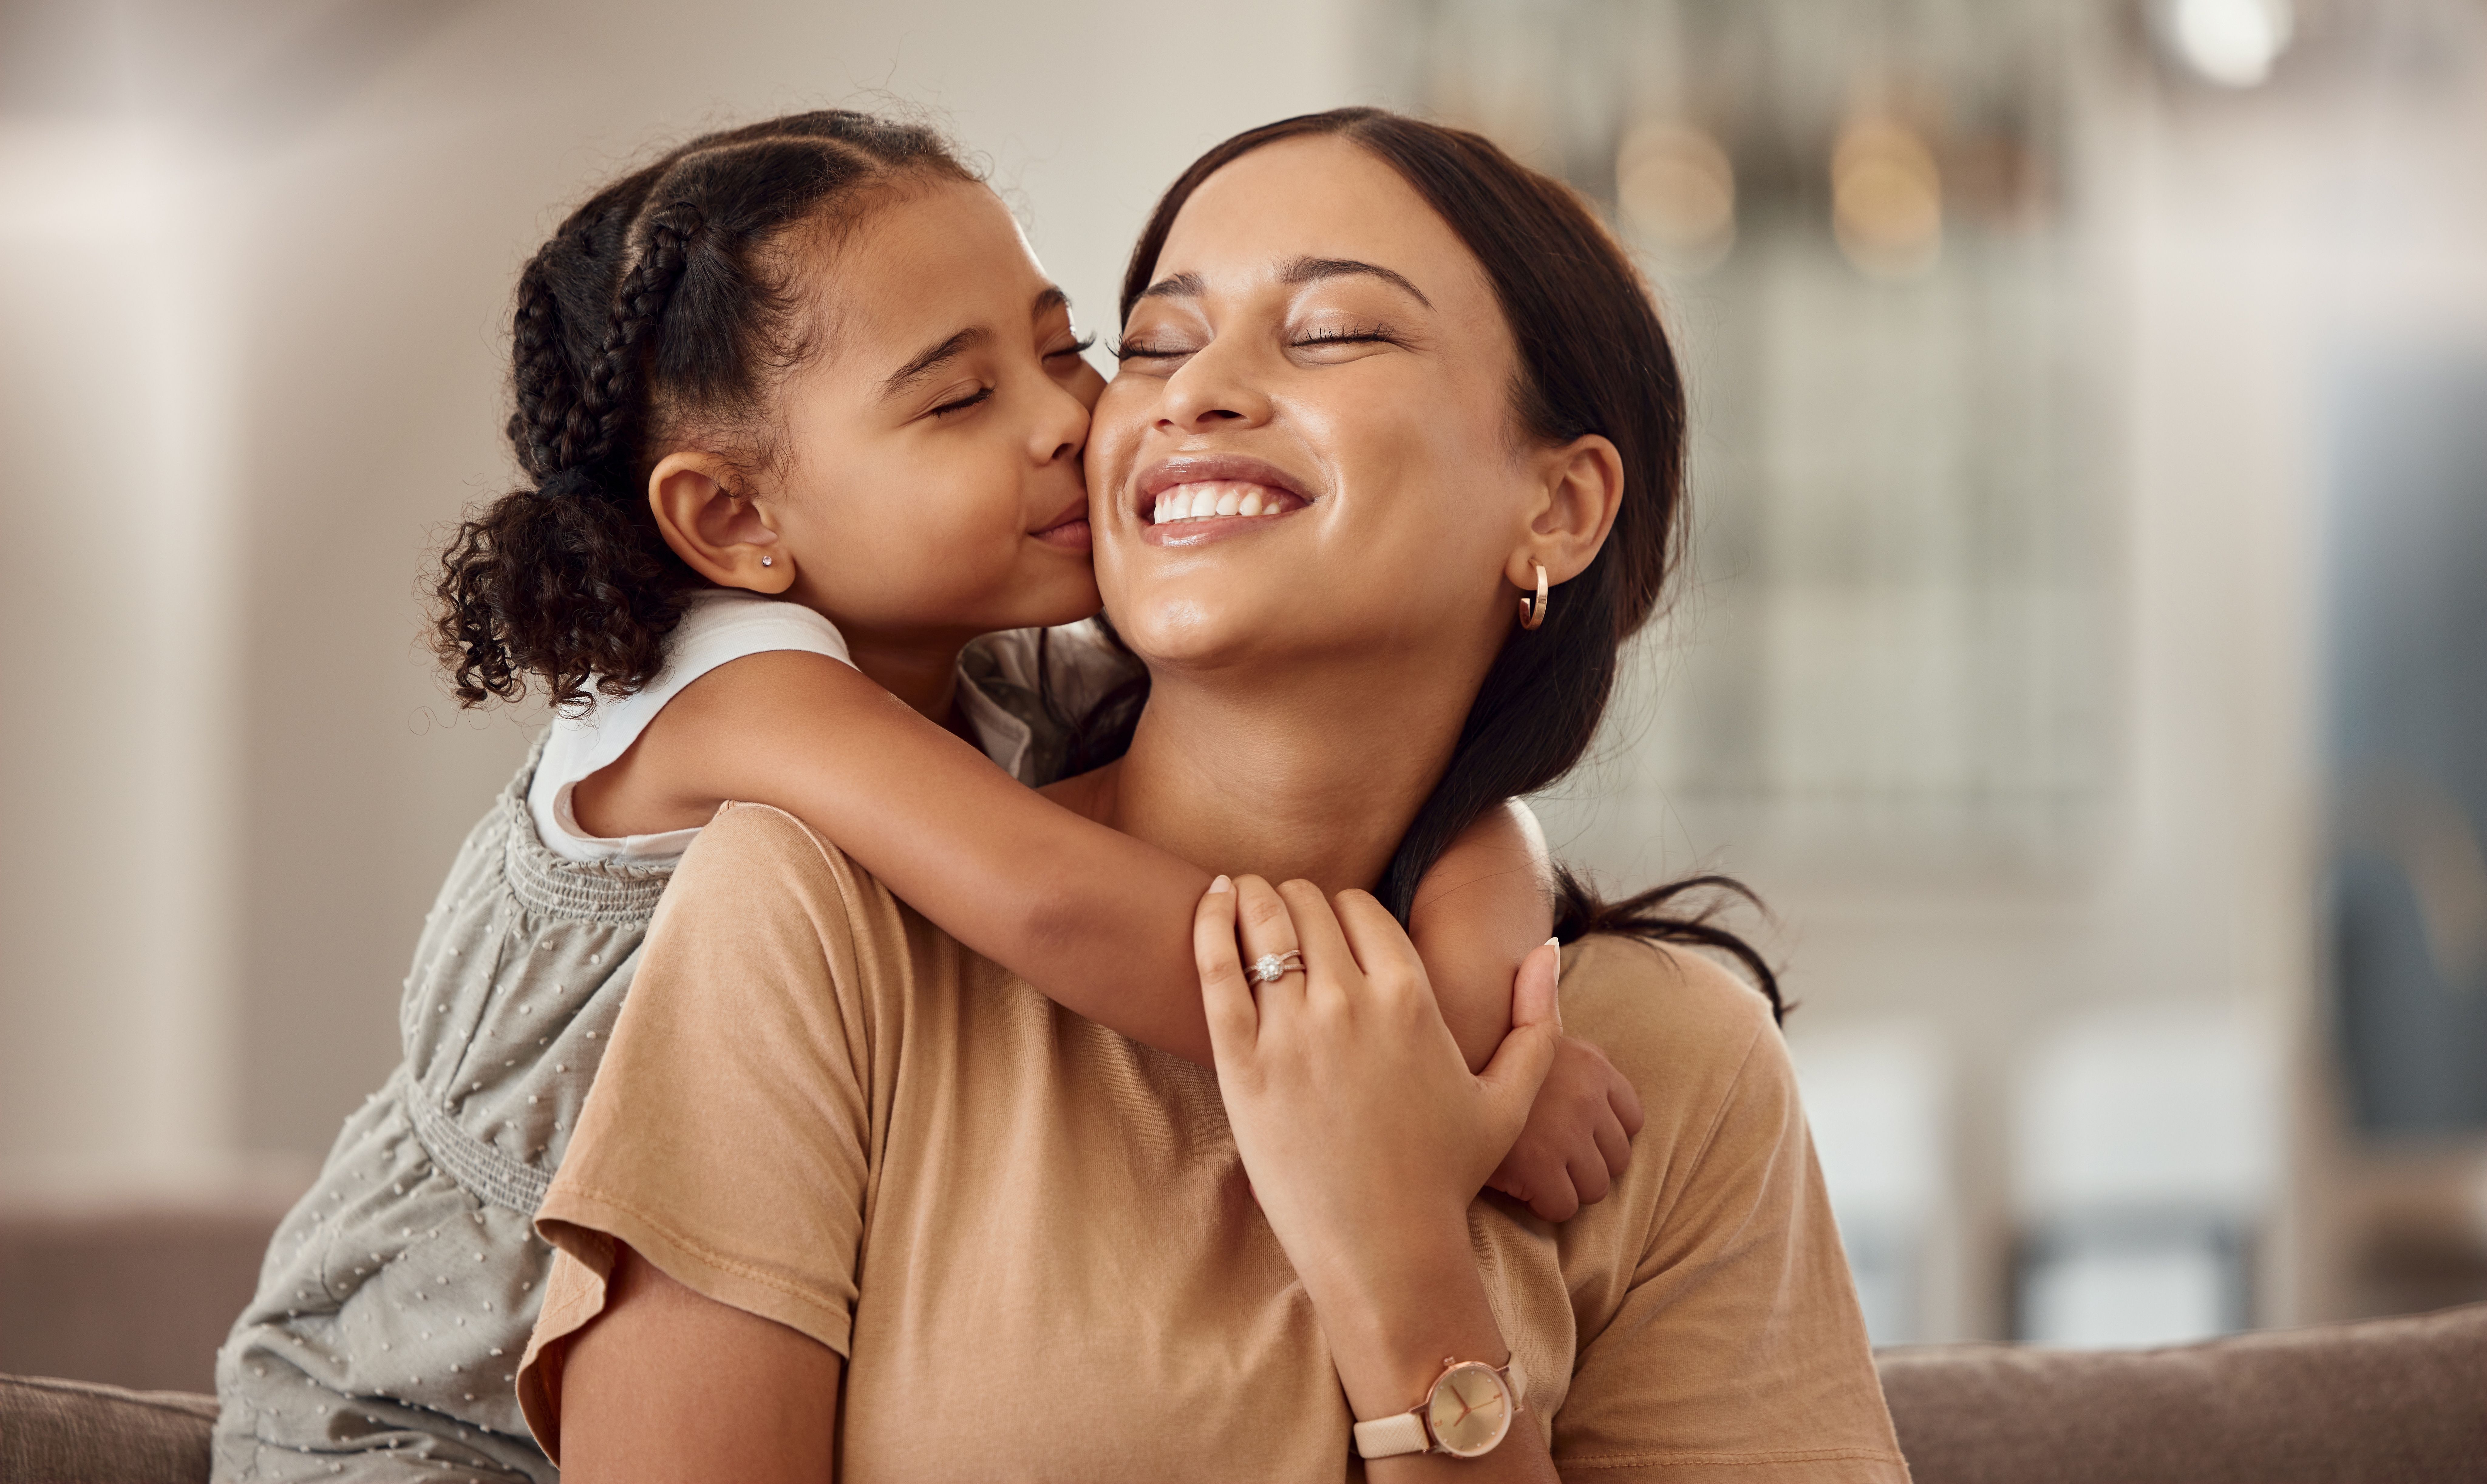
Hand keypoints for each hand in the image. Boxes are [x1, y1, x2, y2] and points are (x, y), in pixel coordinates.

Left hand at [1194, 875, 1559, 1297]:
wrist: (1384, 1248)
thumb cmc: (1443, 1178)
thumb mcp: (1508, 1099)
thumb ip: (1535, 1022)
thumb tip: (1549, 949)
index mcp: (1411, 999)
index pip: (1361, 908)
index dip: (1343, 908)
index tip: (1330, 922)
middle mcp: (1352, 1003)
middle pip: (1308, 906)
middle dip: (1293, 898)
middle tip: (1280, 907)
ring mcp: (1293, 1033)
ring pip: (1263, 924)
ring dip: (1251, 898)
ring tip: (1241, 895)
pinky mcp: (1242, 1065)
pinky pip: (1215, 969)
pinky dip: (1210, 923)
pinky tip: (1211, 903)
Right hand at [1487, 1017, 1644, 1221]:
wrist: (1438, 1065)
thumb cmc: (1482, 1058)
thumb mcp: (1538, 1044)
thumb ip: (1571, 1065)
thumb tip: (1593, 1100)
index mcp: (1592, 1065)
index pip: (1632, 1119)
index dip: (1602, 1136)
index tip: (1574, 1140)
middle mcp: (1587, 1097)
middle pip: (1618, 1158)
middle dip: (1587, 1165)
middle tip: (1549, 1161)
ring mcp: (1565, 1132)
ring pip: (1596, 1187)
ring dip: (1568, 1188)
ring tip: (1533, 1175)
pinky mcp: (1538, 1165)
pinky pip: (1563, 1207)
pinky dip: (1544, 1204)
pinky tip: (1517, 1186)